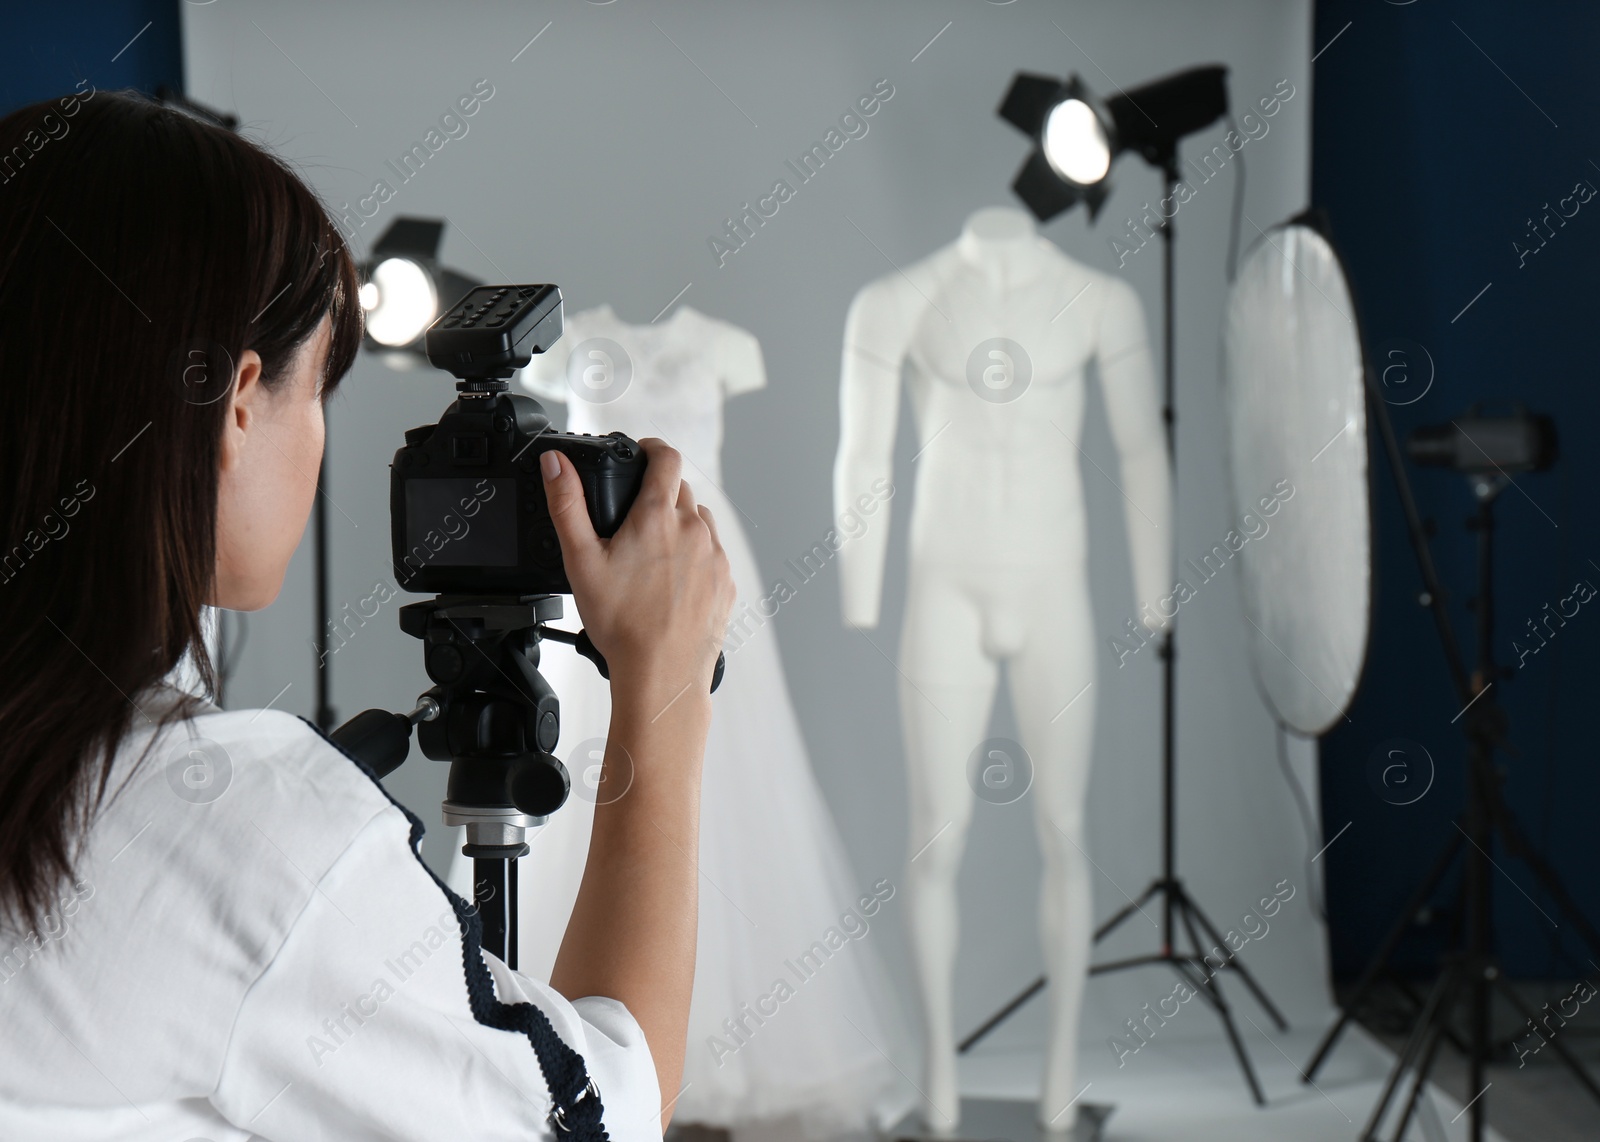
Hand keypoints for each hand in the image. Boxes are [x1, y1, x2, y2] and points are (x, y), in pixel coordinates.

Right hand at [540, 438, 733, 705]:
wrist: (662, 674)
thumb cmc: (622, 624)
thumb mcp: (581, 560)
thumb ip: (567, 505)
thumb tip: (555, 463)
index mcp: (658, 517)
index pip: (666, 457)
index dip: (652, 448)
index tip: (641, 453)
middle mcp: (695, 530)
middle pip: (680, 491)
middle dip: (658, 494)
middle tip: (633, 520)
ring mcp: (715, 557)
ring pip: (699, 522)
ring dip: (679, 526)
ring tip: (652, 556)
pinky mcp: (726, 583)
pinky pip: (712, 556)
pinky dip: (695, 558)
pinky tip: (672, 583)